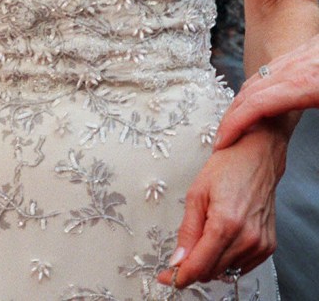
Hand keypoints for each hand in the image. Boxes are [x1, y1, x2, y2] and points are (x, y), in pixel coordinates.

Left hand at [156, 127, 284, 288]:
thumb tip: (177, 260)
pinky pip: (241, 266)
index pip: (199, 265)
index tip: (166, 277)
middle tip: (181, 256)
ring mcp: (260, 244)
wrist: (258, 156)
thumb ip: (187, 231)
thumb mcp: (197, 194)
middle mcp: (247, 238)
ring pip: (226, 271)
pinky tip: (222, 239)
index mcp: (226, 223)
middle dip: (193, 266)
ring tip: (206, 234)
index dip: (180, 275)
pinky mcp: (268, 246)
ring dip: (210, 262)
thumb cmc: (228, 167)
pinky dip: (227, 259)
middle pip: (211, 271)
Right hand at [215, 35, 318, 149]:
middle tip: (221, 138)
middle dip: (231, 115)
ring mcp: (298, 56)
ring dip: (241, 101)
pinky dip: (256, 87)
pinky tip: (258, 98)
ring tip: (234, 123)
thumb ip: (305, 111)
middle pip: (251, 90)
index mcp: (305, 82)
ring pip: (258, 77)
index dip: (234, 124)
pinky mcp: (304, 52)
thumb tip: (287, 124)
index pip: (257, 104)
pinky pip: (270, 70)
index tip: (221, 142)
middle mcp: (297, 66)